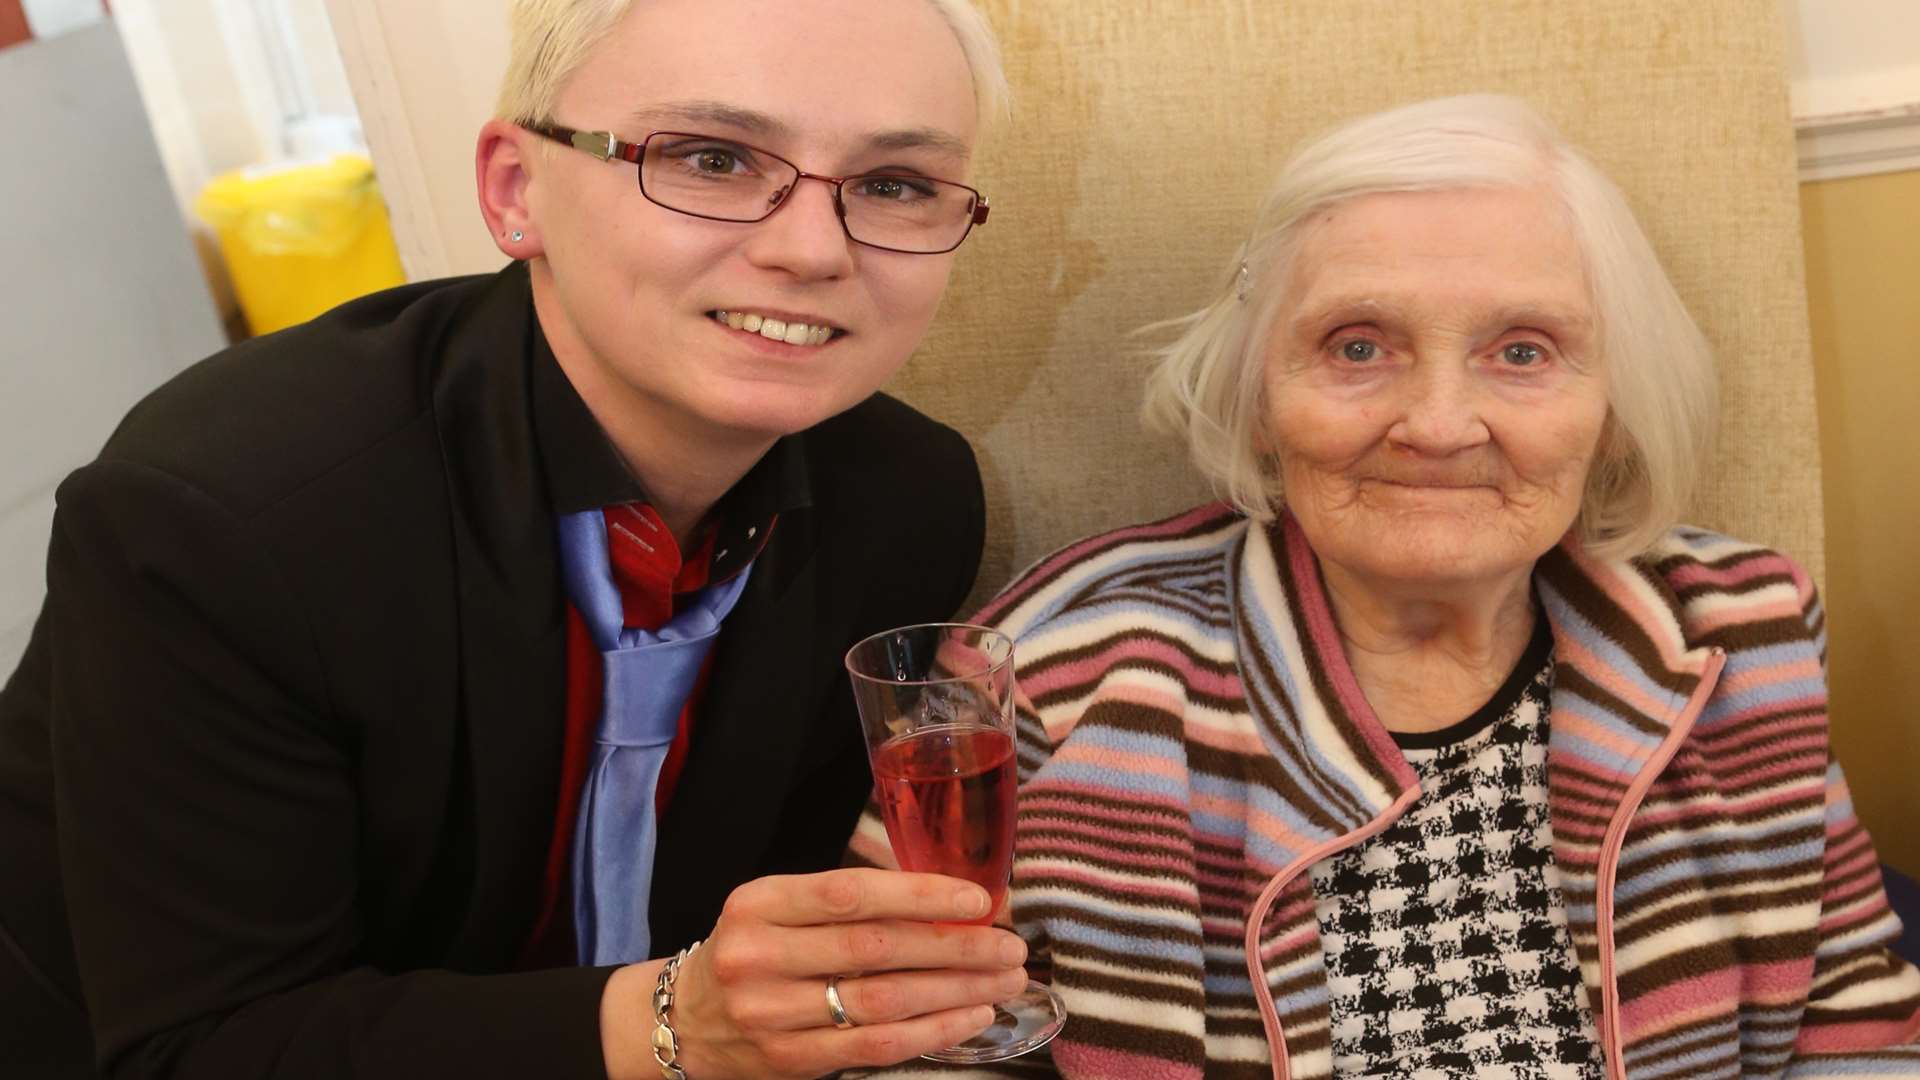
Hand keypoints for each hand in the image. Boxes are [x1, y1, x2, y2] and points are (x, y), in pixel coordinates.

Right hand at [669, 868, 1027, 1077]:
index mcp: (761, 902)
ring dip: (956, 991)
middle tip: (1008, 945)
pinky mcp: (790, 1059)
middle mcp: (760, 956)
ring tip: (1002, 980)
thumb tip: (948, 893)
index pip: (851, 894)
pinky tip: (970, 1016)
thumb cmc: (754, 949)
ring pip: (884, 1001)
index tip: (978, 899)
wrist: (687, 1019)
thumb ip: (848, 898)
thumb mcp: (779, 906)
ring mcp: (772, 1013)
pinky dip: (933, 1030)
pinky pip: (877, 1045)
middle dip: (954, 946)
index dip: (920, 895)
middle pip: (876, 949)